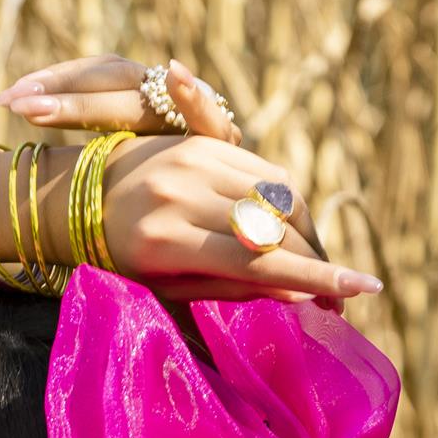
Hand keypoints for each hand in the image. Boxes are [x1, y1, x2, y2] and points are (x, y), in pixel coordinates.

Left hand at [1, 52, 380, 308]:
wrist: (75, 196)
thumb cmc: (117, 260)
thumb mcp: (167, 288)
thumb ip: (233, 288)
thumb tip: (302, 293)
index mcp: (166, 241)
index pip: (259, 260)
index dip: (316, 277)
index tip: (362, 292)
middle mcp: (182, 192)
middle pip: (278, 225)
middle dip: (317, 260)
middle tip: (340, 297)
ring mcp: (193, 159)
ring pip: (279, 193)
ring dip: (308, 232)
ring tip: (319, 268)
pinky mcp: (202, 140)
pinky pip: (264, 171)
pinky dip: (286, 203)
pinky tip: (296, 233)